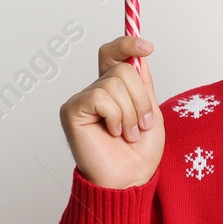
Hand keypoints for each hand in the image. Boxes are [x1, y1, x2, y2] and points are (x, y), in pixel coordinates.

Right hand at [59, 36, 163, 188]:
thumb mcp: (150, 112)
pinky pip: (101, 97)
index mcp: (114, 89)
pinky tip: (112, 133)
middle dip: (141, 99)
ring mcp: (83, 99)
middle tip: (141, 125)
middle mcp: (96, 91)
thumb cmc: (138, 153)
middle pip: (123, 68)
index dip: (128, 44)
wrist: (129, 179)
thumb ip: (143, 84)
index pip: (114, 53)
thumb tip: (139, 55)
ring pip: (115, 83)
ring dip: (131, 113)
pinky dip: (115, 117)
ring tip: (127, 134)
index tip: (148, 47)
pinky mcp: (72, 110)